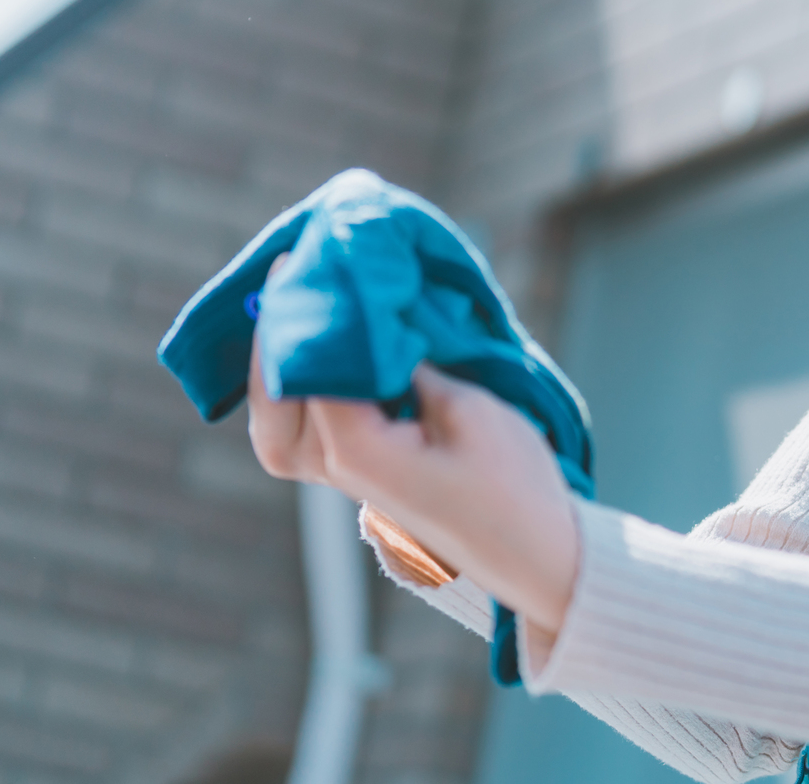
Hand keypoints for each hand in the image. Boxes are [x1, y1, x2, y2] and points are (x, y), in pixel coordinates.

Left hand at [243, 252, 581, 642]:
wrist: (536, 550)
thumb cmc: (512, 482)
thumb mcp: (471, 407)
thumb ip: (411, 363)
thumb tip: (376, 322)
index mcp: (358, 451)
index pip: (310, 368)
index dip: (309, 311)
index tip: (310, 259)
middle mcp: (337, 468)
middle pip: (274, 405)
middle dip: (273, 343)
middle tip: (286, 280)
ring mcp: (347, 477)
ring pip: (282, 425)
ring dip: (282, 368)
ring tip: (300, 311)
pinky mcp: (363, 473)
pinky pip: (311, 428)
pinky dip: (307, 387)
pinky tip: (329, 348)